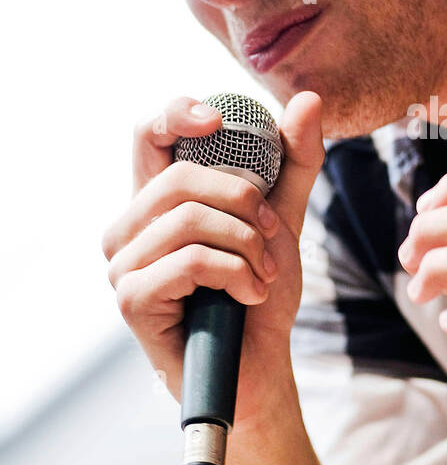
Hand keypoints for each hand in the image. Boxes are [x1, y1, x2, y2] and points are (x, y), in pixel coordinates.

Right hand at [101, 91, 323, 423]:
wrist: (260, 365)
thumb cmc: (259, 294)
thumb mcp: (283, 218)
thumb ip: (293, 162)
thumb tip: (307, 99)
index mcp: (157, 202)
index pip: (147, 135)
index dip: (176, 113)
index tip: (218, 120)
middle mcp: (128, 228)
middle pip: (179, 177)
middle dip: (242, 202)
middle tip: (271, 236)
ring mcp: (122, 266)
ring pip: (188, 220)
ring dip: (245, 246)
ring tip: (263, 274)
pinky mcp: (130, 300)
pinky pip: (189, 261)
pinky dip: (235, 274)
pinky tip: (249, 296)